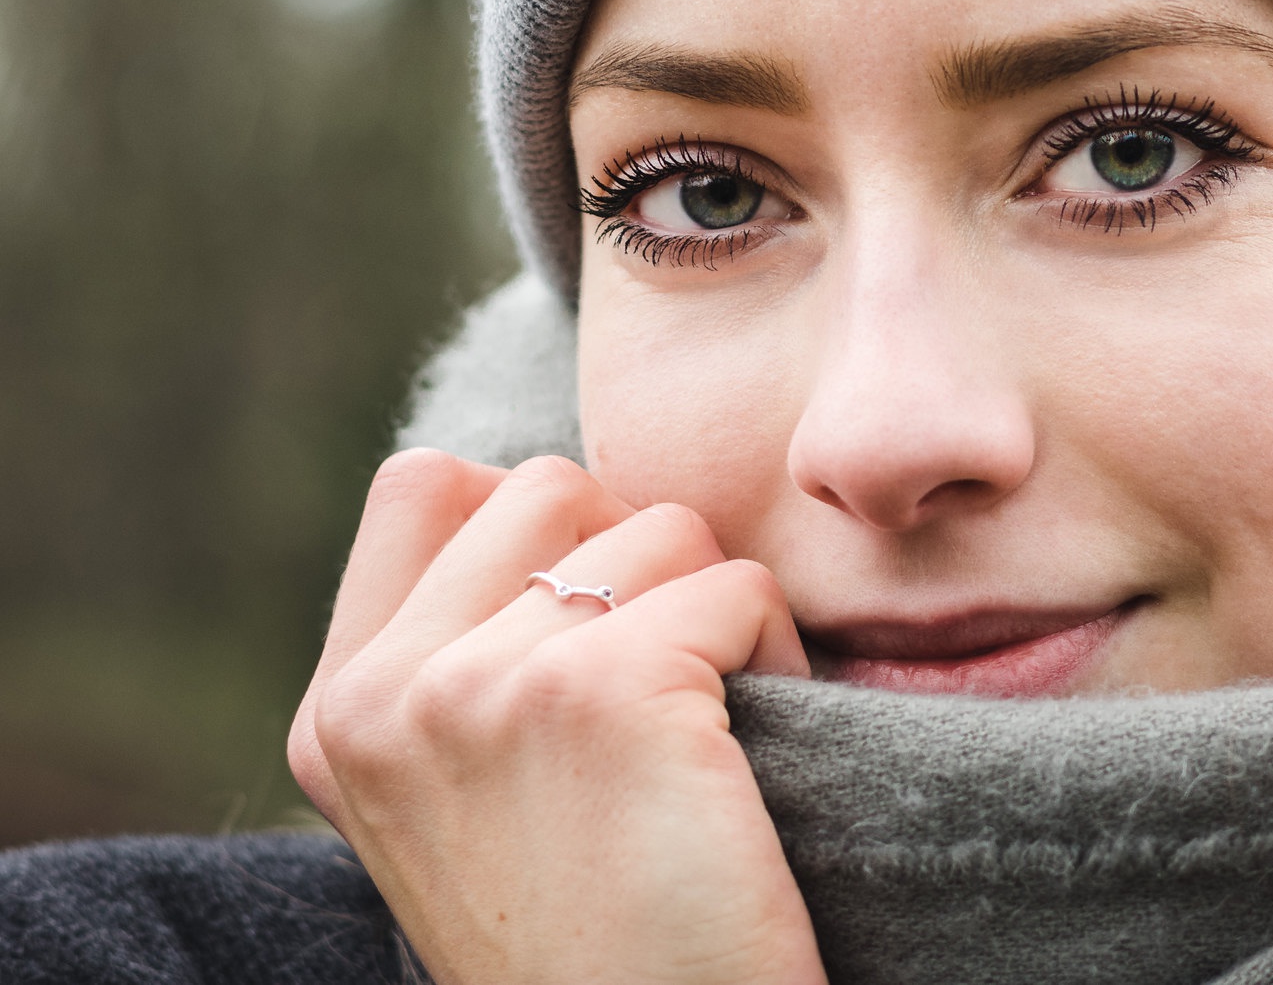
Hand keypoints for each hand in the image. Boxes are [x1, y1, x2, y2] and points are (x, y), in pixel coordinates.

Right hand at [287, 450, 824, 984]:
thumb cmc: (594, 939)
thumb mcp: (466, 798)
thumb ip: (465, 659)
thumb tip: (567, 513)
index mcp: (339, 716)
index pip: (422, 487)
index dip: (539, 525)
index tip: (597, 622)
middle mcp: (388, 694)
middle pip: (548, 485)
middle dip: (638, 555)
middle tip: (674, 668)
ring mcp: (484, 685)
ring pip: (658, 528)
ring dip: (718, 606)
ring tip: (718, 727)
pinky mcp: (605, 691)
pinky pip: (738, 586)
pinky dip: (781, 650)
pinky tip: (760, 755)